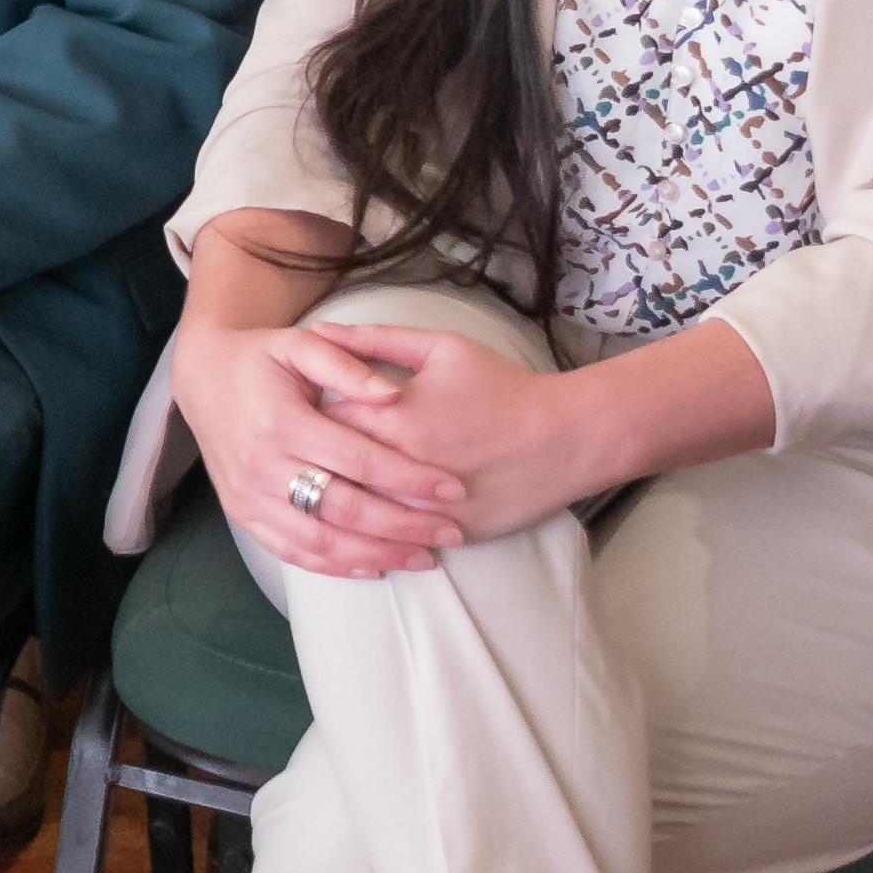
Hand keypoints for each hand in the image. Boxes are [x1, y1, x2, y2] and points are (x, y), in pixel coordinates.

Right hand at [170, 317, 468, 579]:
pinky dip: (335, 566)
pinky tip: (374, 567)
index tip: (455, 490)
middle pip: (345, 509)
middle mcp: (261, 465)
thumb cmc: (260, 359)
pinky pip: (291, 551)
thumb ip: (346, 364)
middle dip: (404, 526)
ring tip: (423, 559)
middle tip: (451, 534)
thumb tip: (394, 395)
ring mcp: (248, 495)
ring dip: (377, 554)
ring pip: (320, 541)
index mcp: (281, 422)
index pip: (359, 461)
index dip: (411, 478)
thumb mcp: (299, 343)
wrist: (203, 379)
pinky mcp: (242, 513)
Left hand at [308, 320, 613, 546]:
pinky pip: (395, 541)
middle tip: (307, 452)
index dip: (307, 416)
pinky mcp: (447, 535)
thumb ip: (374, 340)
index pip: (319, 421)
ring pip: (356, 515)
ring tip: (329, 488)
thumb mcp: (440, 348)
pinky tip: (362, 521)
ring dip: (339, 503)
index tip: (303, 410)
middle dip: (315, 461)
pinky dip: (375, 533)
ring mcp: (424, 508)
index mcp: (392, 419)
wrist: (568, 436)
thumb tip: (317, 330)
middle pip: (329, 470)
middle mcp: (401, 468)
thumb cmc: (503, 386)